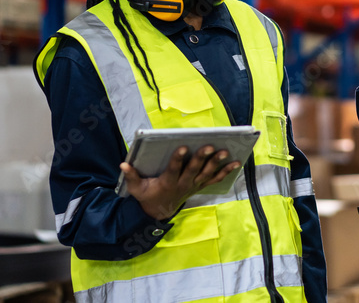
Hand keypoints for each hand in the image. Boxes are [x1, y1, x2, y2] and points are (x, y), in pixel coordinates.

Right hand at [120, 145, 240, 220]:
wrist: (160, 211)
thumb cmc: (147, 195)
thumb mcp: (136, 189)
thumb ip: (131, 176)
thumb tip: (123, 164)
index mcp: (167, 182)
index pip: (173, 170)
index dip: (178, 159)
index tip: (183, 147)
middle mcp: (183, 184)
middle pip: (193, 170)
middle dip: (201, 158)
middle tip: (209, 146)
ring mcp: (193, 185)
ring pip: (207, 174)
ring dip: (217, 163)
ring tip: (226, 152)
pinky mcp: (200, 186)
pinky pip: (215, 179)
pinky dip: (226, 171)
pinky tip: (236, 162)